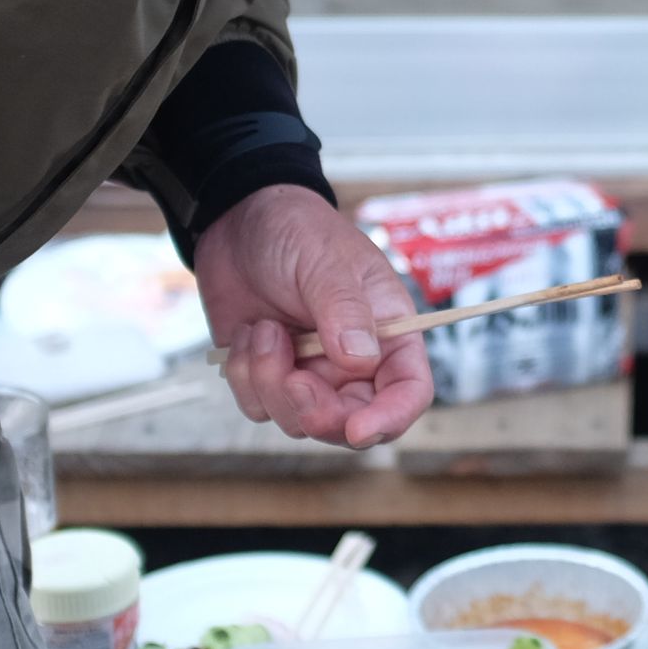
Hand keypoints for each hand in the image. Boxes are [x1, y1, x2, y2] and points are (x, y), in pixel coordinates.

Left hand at [195, 186, 433, 447]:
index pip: (408, 392)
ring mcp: (309, 373)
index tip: (358, 429)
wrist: (239, 219)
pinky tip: (247, 332)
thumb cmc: (299, 230)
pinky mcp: (267, 376)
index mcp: (387, 334)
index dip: (390, 419)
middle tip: (293, 380)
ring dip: (272, 381)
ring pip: (297, 420)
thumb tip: (361, 361)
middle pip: (351, 423)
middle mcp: (353, 363)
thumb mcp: (327, 262)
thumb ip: (344, 311)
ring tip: (264, 329)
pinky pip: (257, 406)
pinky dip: (245, 375)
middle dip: (319, 412)